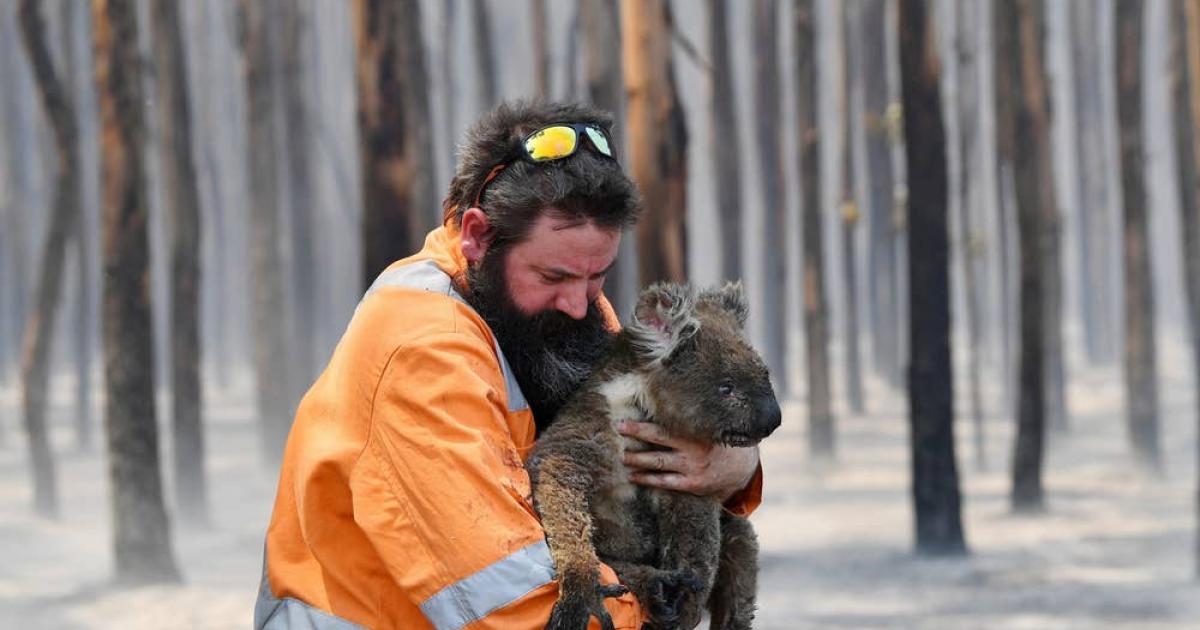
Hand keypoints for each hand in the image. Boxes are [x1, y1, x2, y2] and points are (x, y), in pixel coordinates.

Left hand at [615, 420, 758, 501]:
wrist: (741, 468)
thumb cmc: (719, 440)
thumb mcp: (710, 425)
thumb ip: (692, 416)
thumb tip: (665, 394)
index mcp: (698, 430)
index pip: (667, 422)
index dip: (645, 420)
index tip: (625, 416)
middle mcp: (694, 448)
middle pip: (659, 439)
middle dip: (636, 433)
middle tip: (617, 428)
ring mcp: (693, 468)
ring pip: (658, 462)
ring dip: (637, 459)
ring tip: (621, 455)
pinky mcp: (692, 484)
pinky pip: (665, 482)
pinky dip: (647, 478)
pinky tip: (633, 475)